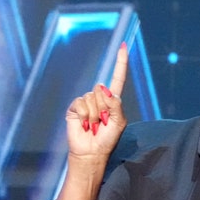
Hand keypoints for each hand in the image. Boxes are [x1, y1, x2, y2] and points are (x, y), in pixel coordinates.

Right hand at [64, 42, 128, 168]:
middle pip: (102, 89)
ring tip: (94, 126)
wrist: (91, 153)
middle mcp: (99, 98)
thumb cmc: (107, 140)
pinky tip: (85, 125)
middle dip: (104, 107)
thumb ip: (115, 104)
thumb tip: (102, 88)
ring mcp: (86, 102)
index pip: (118, 78)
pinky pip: (81, 103)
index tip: (124, 46)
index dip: (121, 62)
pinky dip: (85, 115)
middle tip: (103, 123)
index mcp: (113, 100)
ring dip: (95, 115)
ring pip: (92, 97)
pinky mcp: (75, 107)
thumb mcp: (119, 122)